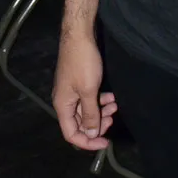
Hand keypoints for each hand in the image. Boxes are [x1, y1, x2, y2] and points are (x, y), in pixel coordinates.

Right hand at [53, 33, 117, 150]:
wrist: (79, 35)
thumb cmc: (83, 63)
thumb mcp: (89, 90)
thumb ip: (90, 114)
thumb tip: (91, 135)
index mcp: (63, 106)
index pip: (71, 134)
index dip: (87, 142)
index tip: (105, 142)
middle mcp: (65, 101)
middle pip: (79, 123)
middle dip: (97, 124)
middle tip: (112, 118)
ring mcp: (71, 90)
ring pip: (86, 110)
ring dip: (101, 111)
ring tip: (115, 105)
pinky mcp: (79, 81)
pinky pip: (89, 98)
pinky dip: (100, 100)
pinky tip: (111, 97)